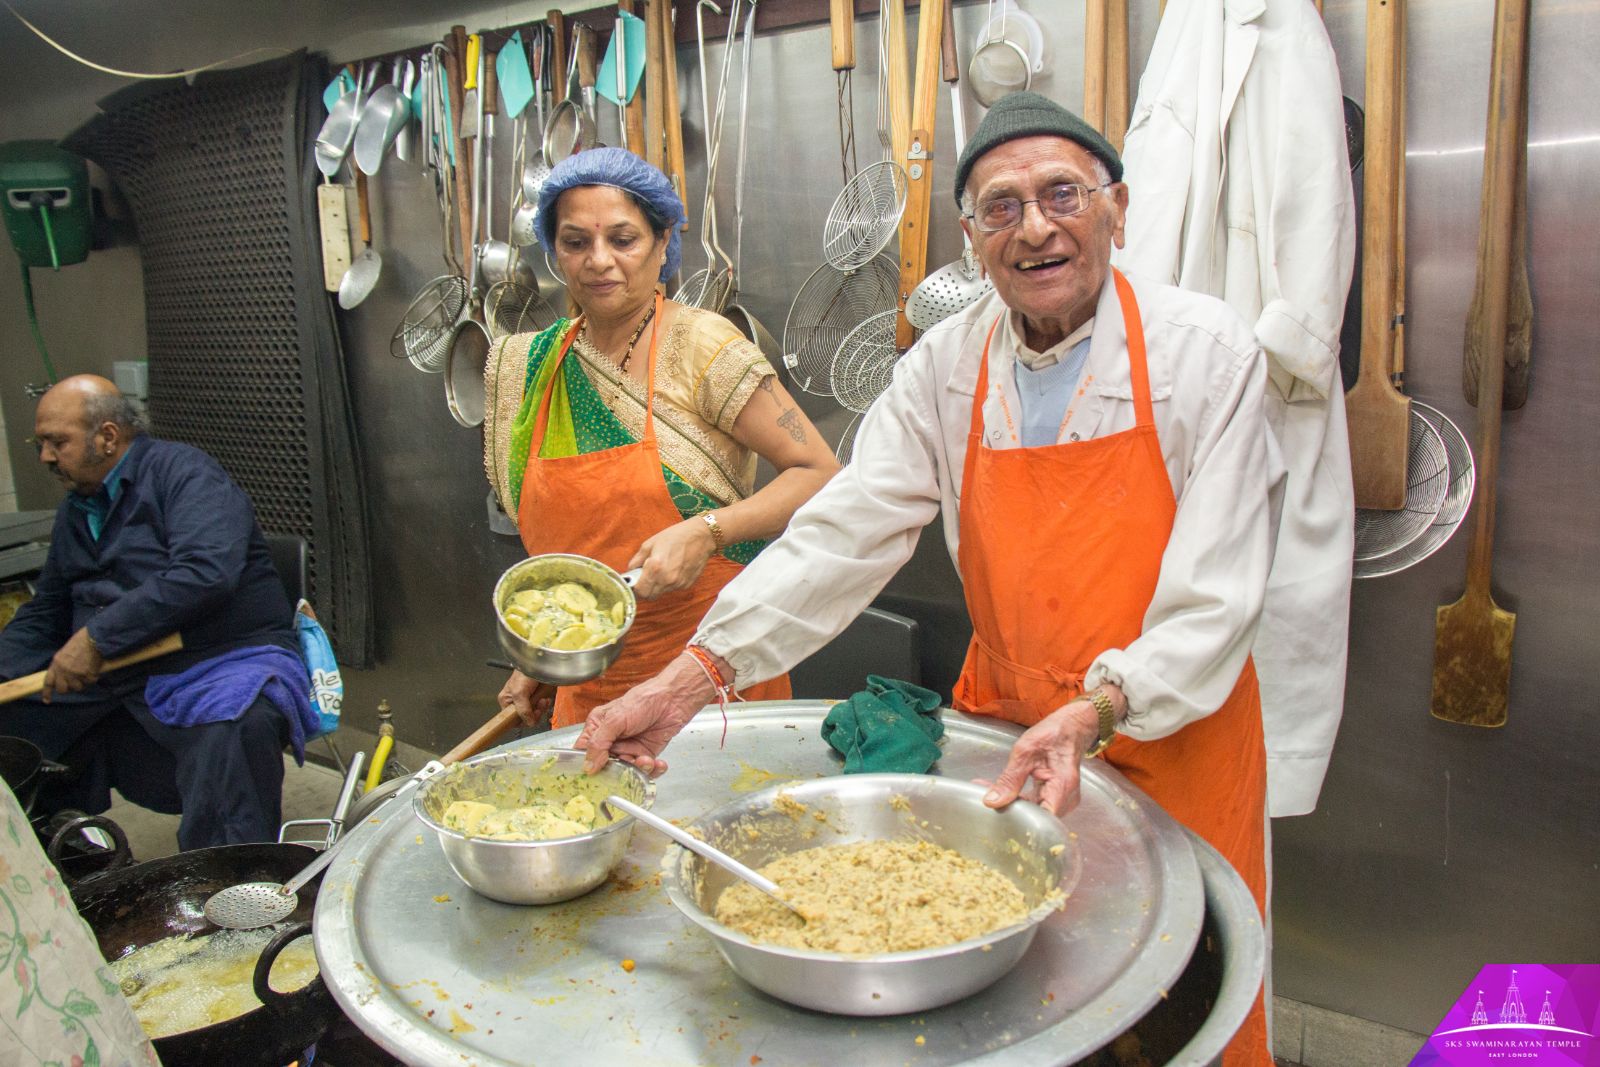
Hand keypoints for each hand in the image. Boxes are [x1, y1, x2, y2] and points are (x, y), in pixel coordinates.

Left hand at [42, 628, 103, 703]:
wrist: (93, 638)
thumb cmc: (80, 641)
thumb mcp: (64, 652)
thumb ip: (61, 665)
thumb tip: (62, 675)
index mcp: (56, 664)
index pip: (48, 682)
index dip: (47, 693)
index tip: (47, 701)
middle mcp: (64, 671)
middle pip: (62, 689)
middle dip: (68, 688)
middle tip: (73, 684)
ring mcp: (76, 674)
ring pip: (77, 687)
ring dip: (82, 683)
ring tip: (86, 673)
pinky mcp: (87, 675)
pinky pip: (90, 682)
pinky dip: (93, 677)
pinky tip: (94, 669)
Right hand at [499, 670, 554, 728]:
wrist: (540, 661)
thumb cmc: (525, 672)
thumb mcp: (519, 692)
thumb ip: (522, 709)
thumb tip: (529, 723)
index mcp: (506, 701)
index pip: (511, 720)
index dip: (522, 721)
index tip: (530, 716)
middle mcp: (515, 702)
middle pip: (525, 718)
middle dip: (534, 714)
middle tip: (538, 706)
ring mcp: (527, 700)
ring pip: (534, 714)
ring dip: (540, 708)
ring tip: (542, 700)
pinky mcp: (537, 697)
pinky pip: (541, 708)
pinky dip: (545, 705)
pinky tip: (545, 698)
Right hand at [576, 650, 718, 775]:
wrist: (674, 700)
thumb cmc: (644, 700)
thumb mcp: (615, 719)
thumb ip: (599, 743)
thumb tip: (588, 765)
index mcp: (598, 727)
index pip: (584, 751)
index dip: (587, 765)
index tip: (593, 775)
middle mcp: (612, 739)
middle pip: (605, 766)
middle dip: (617, 770)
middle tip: (626, 764)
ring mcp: (629, 747)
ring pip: (626, 771)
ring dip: (637, 769)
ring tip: (645, 760)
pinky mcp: (646, 753)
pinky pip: (645, 770)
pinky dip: (652, 770)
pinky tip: (657, 763)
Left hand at [626, 518, 716, 598]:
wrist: (702, 537)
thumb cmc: (676, 536)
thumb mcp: (650, 543)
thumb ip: (637, 559)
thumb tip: (630, 570)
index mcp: (655, 568)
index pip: (640, 591)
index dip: (634, 589)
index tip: (633, 583)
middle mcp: (667, 579)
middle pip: (649, 596)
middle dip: (644, 589)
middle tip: (644, 578)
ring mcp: (678, 584)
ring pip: (661, 593)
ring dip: (656, 586)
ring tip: (660, 570)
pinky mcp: (686, 585)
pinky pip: (672, 589)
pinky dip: (668, 583)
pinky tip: (672, 570)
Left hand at [980, 698, 1101, 816]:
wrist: (1071, 727)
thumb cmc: (1052, 734)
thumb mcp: (1024, 752)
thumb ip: (1009, 779)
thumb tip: (992, 801)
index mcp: (1062, 787)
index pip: (1042, 821)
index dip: (1020, 821)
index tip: (999, 812)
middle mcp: (1067, 798)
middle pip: (1038, 818)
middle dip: (1012, 810)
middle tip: (987, 798)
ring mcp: (1064, 799)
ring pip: (1037, 812)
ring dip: (1015, 805)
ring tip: (992, 792)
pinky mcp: (1058, 797)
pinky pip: (1039, 805)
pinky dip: (1023, 800)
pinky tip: (1008, 792)